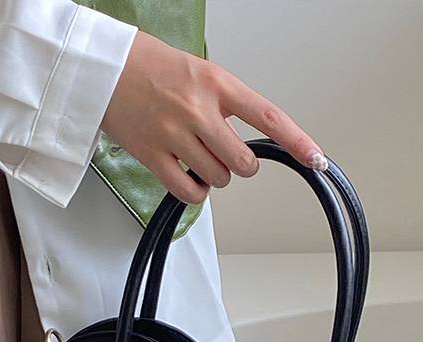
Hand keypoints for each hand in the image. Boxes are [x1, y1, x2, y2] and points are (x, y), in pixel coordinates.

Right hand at [101, 31, 327, 204]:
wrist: (105, 69)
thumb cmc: (151, 68)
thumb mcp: (199, 73)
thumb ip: (224, 104)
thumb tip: (243, 142)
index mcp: (217, 83)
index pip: (268, 117)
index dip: (297, 141)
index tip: (317, 159)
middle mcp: (198, 109)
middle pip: (243, 163)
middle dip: (240, 166)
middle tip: (224, 154)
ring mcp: (174, 134)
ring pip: (218, 178)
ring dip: (214, 176)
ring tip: (196, 157)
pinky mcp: (152, 156)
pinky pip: (189, 191)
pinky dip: (195, 192)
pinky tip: (187, 177)